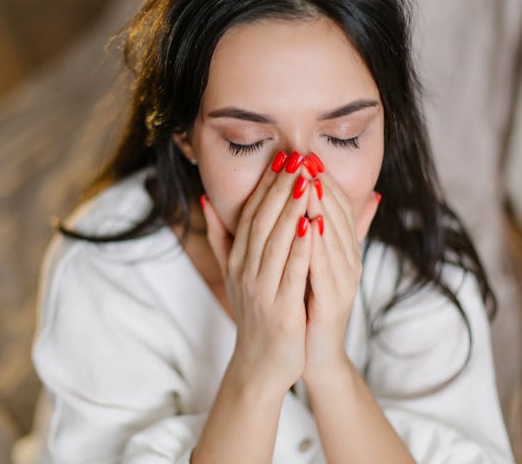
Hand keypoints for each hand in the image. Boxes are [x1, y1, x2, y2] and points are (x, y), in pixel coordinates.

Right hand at [201, 152, 311, 395]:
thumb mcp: (234, 273)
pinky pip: (291, 272)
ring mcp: (261, 290)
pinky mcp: (280, 310)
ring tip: (306, 180)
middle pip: (262, 221)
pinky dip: (301, 247)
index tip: (282, 157)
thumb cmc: (254, 314)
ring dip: (291, 209)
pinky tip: (314, 224)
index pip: (251, 214)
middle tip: (296, 156)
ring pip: (276, 242)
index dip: (266, 185)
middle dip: (279, 187)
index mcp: (237, 260)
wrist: (260, 365)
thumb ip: (221, 237)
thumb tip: (207, 200)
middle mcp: (244, 271)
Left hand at [301, 172, 379, 382]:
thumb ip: (332, 231)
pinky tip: (310, 224)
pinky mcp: (336, 300)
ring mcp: (345, 280)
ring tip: (308, 181)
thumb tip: (352, 196)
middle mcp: (349, 260)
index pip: (336, 206)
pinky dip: (319, 245)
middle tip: (306, 158)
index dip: (322, 179)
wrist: (313, 352)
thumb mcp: (320, 261)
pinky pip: (326, 267)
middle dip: (321, 185)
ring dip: (321, 207)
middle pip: (337, 215)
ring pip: (334, 236)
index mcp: (343, 249)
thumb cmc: (310, 303)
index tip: (304, 154)